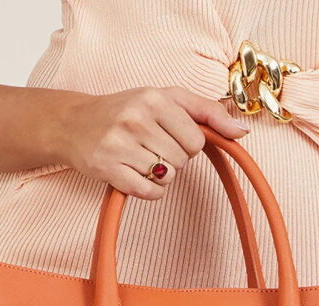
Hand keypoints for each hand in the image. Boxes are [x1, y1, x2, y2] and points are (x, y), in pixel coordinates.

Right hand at [54, 87, 249, 199]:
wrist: (74, 123)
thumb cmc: (127, 110)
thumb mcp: (167, 99)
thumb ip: (207, 112)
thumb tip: (243, 132)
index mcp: (154, 98)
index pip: (197, 140)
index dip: (188, 143)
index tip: (169, 136)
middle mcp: (135, 119)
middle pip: (183, 161)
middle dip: (173, 159)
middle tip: (150, 147)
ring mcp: (119, 146)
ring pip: (167, 178)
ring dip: (160, 175)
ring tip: (140, 159)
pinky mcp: (107, 170)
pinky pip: (149, 193)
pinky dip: (149, 190)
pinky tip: (135, 175)